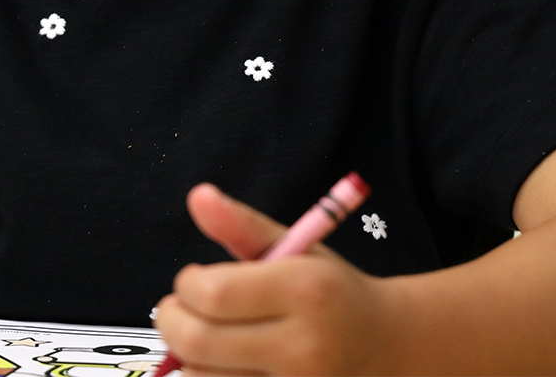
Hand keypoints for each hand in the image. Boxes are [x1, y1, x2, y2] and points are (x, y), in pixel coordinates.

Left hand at [152, 183, 390, 375]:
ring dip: (186, 354)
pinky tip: (221, 361)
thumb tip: (196, 195)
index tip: (192, 278)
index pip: (213, 293)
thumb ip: (241, 223)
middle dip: (171, 320)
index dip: (186, 284)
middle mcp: (303, 347)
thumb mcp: (295, 246)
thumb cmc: (328, 289)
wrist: (384, 344)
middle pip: (198, 342)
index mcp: (304, 291)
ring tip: (205, 333)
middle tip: (178, 308)